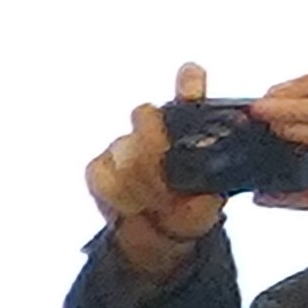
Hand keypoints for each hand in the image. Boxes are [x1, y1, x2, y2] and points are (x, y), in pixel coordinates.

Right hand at [87, 60, 228, 277]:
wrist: (157, 235)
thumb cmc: (188, 210)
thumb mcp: (208, 206)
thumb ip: (207, 197)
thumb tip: (199, 195)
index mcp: (189, 130)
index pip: (188, 94)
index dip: (188, 82)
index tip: (191, 72)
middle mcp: (153, 128)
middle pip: (145, 116)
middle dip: (156, 152)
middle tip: (172, 186)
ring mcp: (123, 144)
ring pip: (124, 149)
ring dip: (141, 182)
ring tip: (158, 205)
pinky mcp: (98, 166)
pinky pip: (102, 172)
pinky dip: (118, 194)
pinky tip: (132, 206)